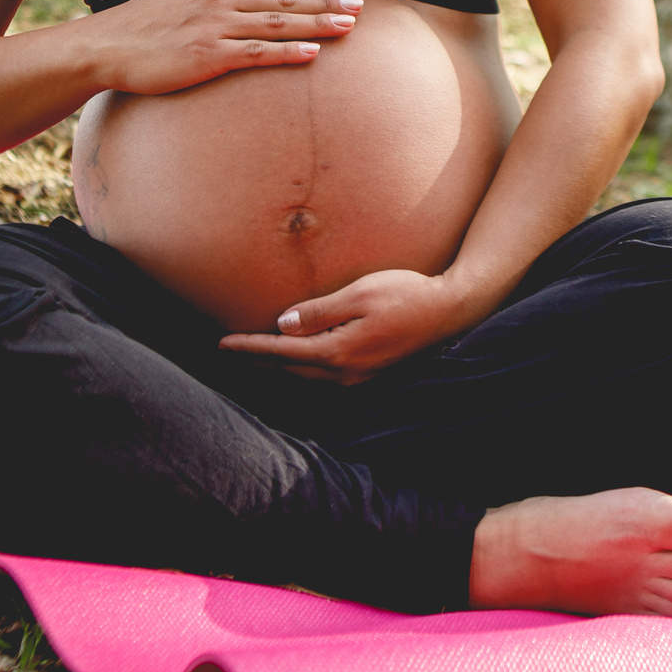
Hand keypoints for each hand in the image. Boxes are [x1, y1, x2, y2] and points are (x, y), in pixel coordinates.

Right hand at [99, 0, 359, 94]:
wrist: (109, 45)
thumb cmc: (143, 17)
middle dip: (326, 2)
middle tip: (360, 6)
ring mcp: (215, 26)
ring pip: (278, 23)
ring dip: (317, 23)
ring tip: (348, 27)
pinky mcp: (208, 55)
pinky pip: (256, 53)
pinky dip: (287, 51)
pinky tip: (313, 53)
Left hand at [218, 268, 480, 384]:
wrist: (450, 312)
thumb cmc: (406, 294)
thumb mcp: (360, 294)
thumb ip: (320, 312)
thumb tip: (283, 324)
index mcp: (339, 353)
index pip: (282, 351)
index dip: (250, 347)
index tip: (222, 344)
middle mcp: (345, 373)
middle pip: (289, 369)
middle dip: (257, 360)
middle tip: (227, 350)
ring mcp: (358, 378)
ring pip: (305, 375)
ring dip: (277, 365)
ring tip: (252, 354)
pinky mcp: (368, 373)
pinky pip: (323, 375)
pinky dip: (299, 367)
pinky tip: (293, 358)